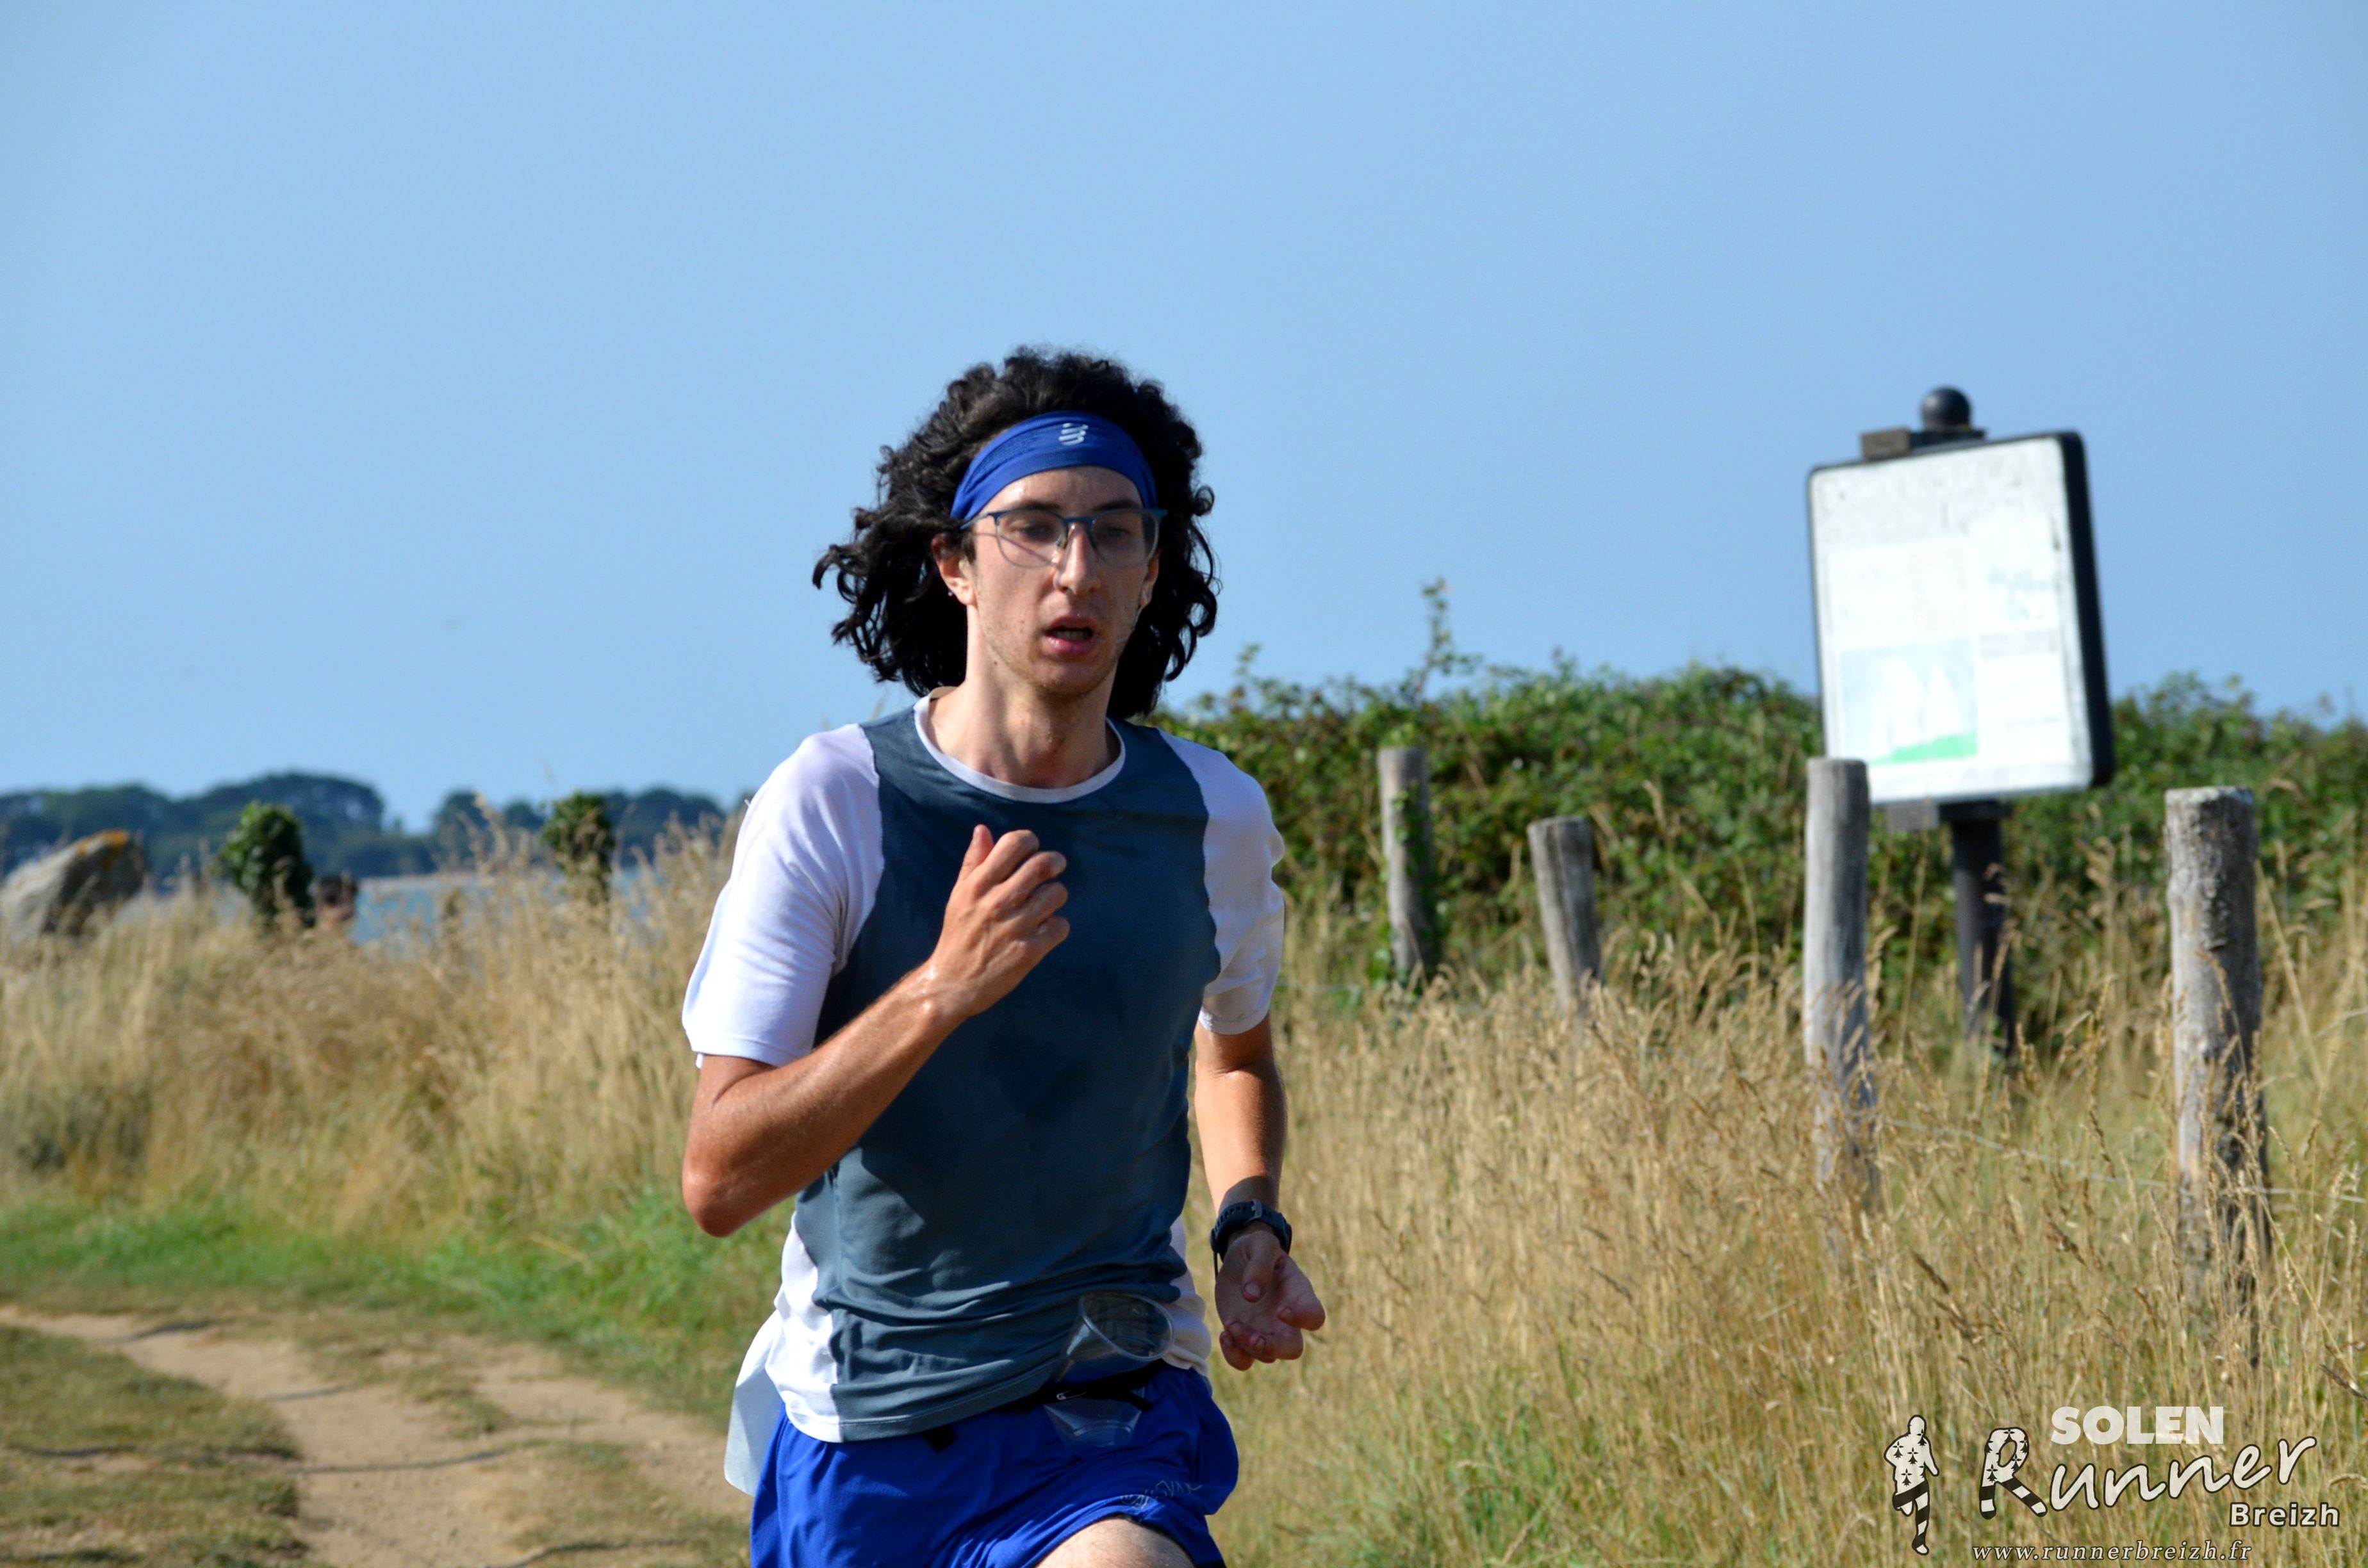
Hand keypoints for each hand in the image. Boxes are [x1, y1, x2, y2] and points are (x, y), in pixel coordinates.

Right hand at [915, 826, 1068, 1021]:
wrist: (953, 983)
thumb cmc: (958, 935)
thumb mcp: (959, 895)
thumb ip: (974, 862)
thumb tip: (983, 830)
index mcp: (979, 884)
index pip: (1015, 843)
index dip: (1030, 842)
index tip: (1032, 853)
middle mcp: (998, 901)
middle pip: (1043, 864)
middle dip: (1055, 863)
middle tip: (1055, 869)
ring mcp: (1015, 926)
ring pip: (1057, 893)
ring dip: (1055, 896)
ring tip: (1045, 905)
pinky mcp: (1029, 951)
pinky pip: (1061, 926)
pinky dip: (1057, 927)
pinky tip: (1044, 931)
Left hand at [1213, 1226, 1324, 1369]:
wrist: (1237, 1259)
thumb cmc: (1256, 1248)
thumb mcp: (1260, 1243)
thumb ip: (1260, 1264)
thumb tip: (1252, 1295)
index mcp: (1298, 1294)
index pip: (1315, 1317)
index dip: (1302, 1320)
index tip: (1280, 1309)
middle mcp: (1285, 1320)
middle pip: (1293, 1349)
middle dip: (1273, 1348)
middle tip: (1253, 1336)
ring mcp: (1266, 1331)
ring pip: (1267, 1356)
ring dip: (1246, 1345)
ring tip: (1231, 1323)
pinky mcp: (1245, 1338)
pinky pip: (1245, 1361)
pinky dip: (1234, 1356)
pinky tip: (1225, 1334)